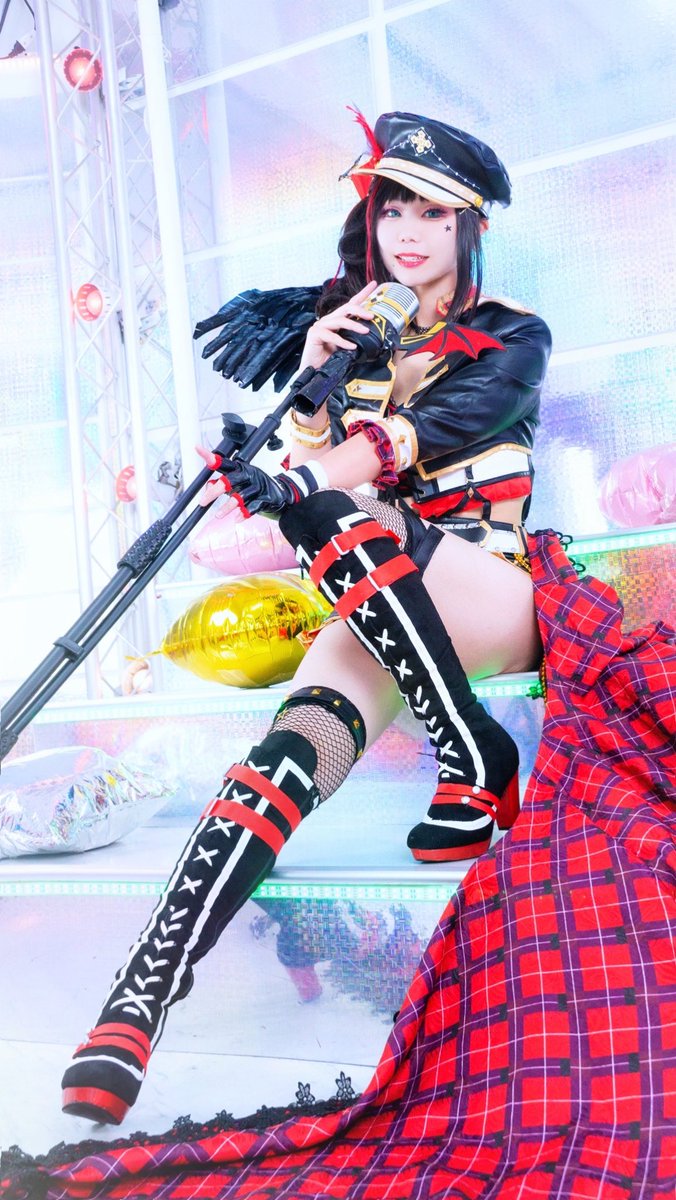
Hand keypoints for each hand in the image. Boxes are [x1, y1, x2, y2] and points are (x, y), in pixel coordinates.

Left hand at [196, 446, 326, 515]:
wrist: (283, 494)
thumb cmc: (256, 487)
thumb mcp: (238, 483)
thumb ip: (221, 484)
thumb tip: (208, 487)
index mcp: (241, 469)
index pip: (224, 462)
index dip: (211, 457)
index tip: (198, 449)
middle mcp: (249, 475)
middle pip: (231, 480)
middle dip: (215, 491)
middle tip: (203, 501)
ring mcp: (258, 487)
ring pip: (241, 496)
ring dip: (228, 507)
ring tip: (218, 515)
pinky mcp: (266, 499)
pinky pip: (254, 507)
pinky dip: (244, 514)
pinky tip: (237, 519)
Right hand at [299, 281, 378, 371]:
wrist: (314, 372)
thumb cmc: (330, 359)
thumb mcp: (347, 347)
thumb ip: (356, 339)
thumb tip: (372, 335)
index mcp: (337, 321)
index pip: (351, 305)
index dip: (363, 294)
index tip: (374, 284)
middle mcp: (329, 321)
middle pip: (346, 308)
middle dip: (360, 309)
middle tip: (372, 316)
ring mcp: (320, 326)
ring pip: (340, 320)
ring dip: (354, 325)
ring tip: (365, 331)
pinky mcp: (314, 334)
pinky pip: (331, 335)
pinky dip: (342, 341)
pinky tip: (352, 347)